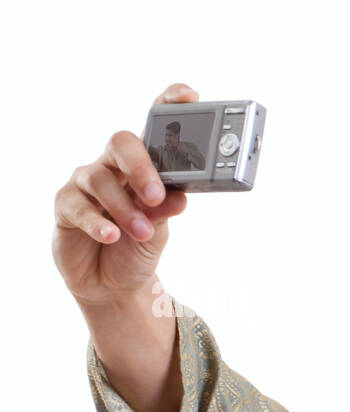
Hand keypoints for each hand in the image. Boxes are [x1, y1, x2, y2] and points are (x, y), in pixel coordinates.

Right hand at [51, 82, 197, 308]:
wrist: (115, 283)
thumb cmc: (140, 244)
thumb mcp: (161, 227)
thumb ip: (167, 208)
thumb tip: (179, 196)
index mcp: (144, 164)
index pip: (153, 125)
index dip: (168, 104)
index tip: (189, 95)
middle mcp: (113, 166)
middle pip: (122, 144)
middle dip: (140, 166)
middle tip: (155, 194)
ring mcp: (87, 183)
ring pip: (101, 180)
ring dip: (126, 209)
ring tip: (143, 232)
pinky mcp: (66, 205)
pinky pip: (78, 206)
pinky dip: (98, 221)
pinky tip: (111, 235)